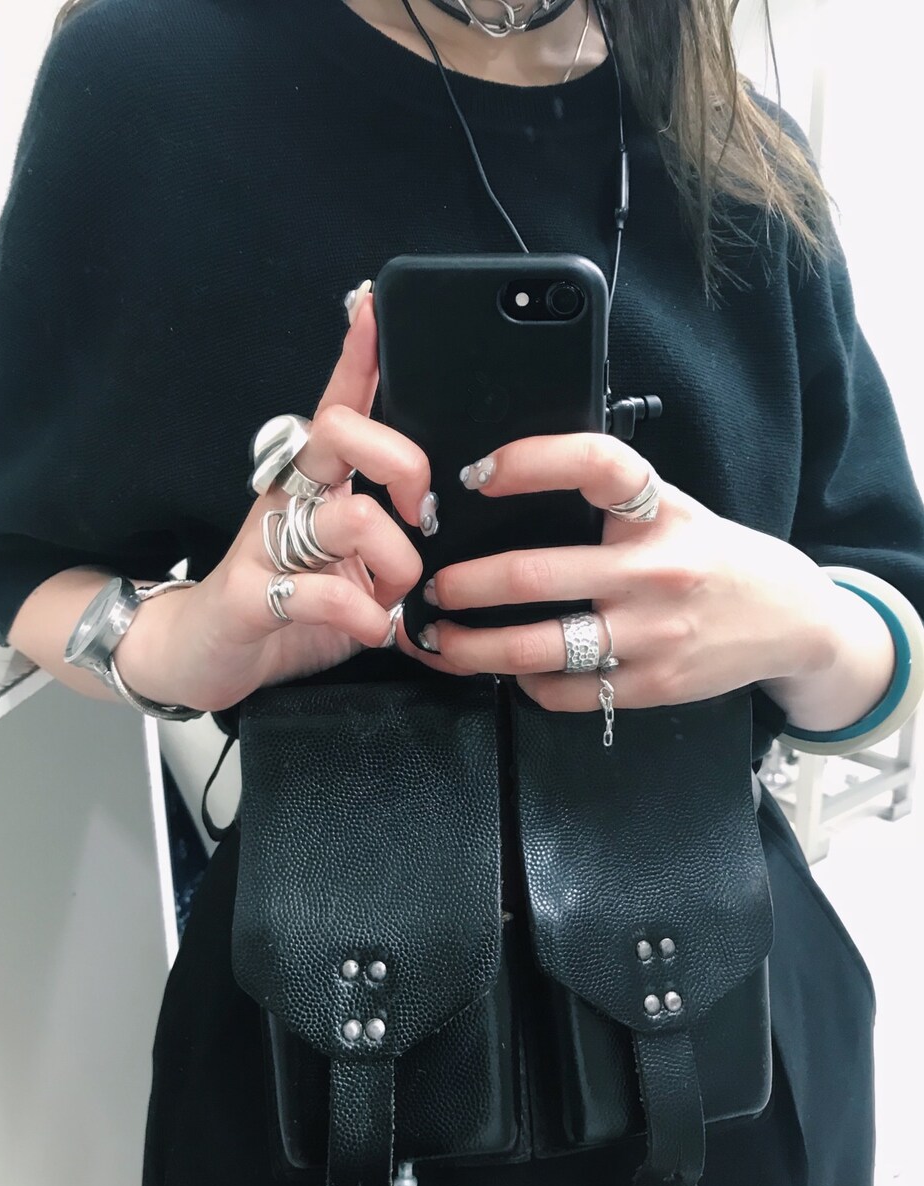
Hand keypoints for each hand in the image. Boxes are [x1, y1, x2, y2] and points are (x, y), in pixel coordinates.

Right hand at [114, 292, 435, 711]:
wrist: (202, 655)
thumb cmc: (288, 604)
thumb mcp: (347, 562)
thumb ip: (388, 534)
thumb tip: (446, 522)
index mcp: (314, 483)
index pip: (340, 406)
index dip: (359, 356)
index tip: (377, 306)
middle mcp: (288, 498)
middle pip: (343, 434)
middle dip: (404, 464)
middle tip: (418, 514)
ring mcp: (264, 544)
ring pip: (353, 518)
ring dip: (396, 568)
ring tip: (391, 601)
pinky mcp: (249, 596)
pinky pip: (321, 594)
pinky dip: (365, 619)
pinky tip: (372, 631)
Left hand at [415, 432, 841, 711]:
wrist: (792, 619)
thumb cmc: (711, 556)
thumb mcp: (672, 510)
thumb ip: (608, 505)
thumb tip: (503, 501)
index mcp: (659, 511)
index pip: (593, 465)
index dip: (529, 461)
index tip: (476, 473)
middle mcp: (656, 569)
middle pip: (532, 574)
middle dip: (462, 584)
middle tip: (428, 587)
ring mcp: (653, 633)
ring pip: (537, 647)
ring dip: (472, 647)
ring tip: (441, 640)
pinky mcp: (653, 685)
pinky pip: (566, 691)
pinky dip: (528, 683)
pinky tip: (513, 671)